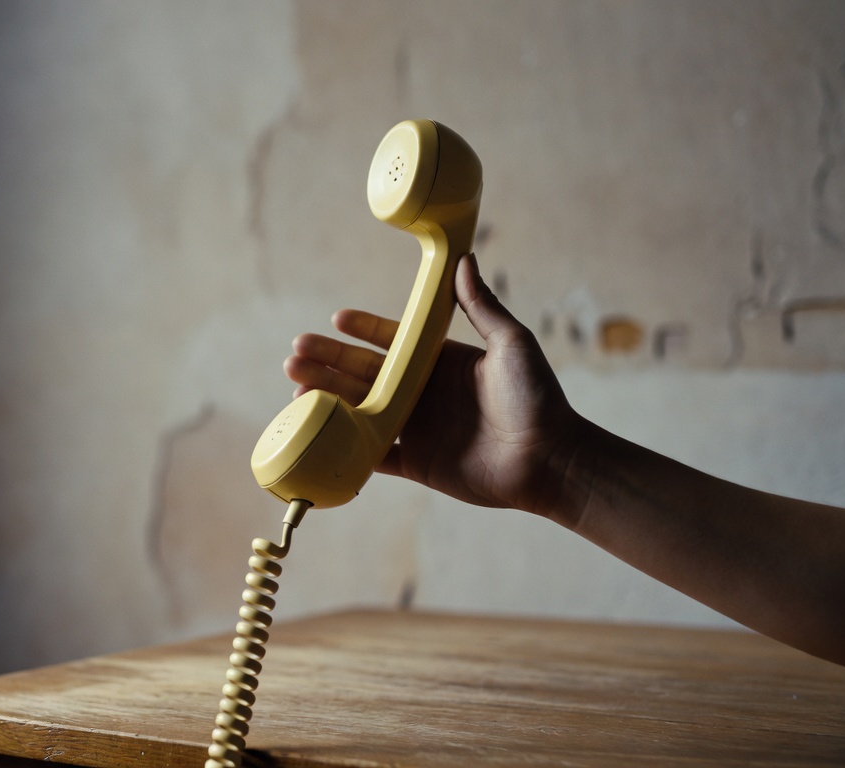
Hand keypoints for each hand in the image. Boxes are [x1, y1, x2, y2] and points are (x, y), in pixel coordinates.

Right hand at [283, 252, 582, 516]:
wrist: (550, 459)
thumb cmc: (536, 397)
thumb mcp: (511, 343)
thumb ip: (481, 306)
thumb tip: (465, 258)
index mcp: (441, 361)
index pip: (392, 341)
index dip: (362, 331)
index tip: (336, 320)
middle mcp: (423, 392)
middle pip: (365, 374)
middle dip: (329, 363)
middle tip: (295, 355)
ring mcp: (417, 428)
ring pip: (360, 411)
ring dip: (326, 400)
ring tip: (294, 390)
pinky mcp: (418, 463)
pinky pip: (373, 454)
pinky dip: (345, 446)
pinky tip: (315, 435)